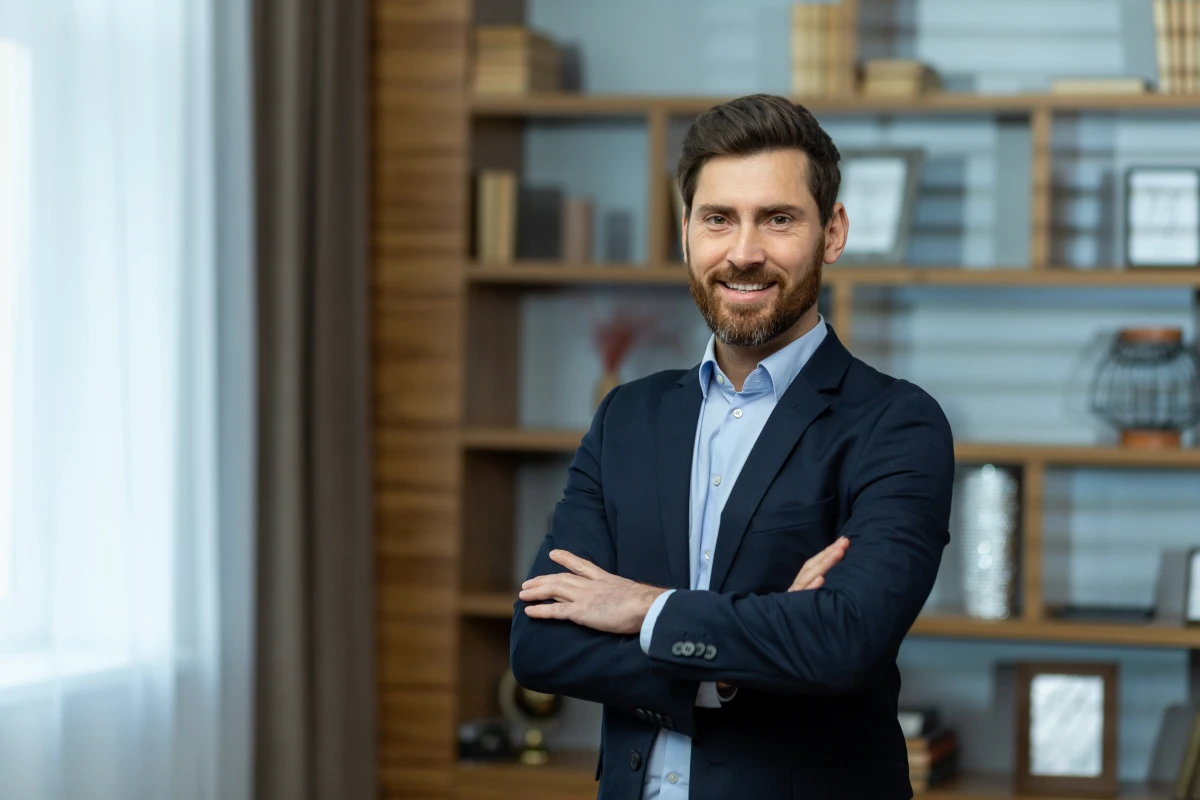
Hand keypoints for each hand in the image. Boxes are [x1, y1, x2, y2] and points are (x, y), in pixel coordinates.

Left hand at [519, 550, 665, 634]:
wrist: (646, 605)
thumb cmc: (646, 603)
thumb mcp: (634, 593)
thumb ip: (626, 595)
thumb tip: (632, 602)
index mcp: (605, 578)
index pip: (582, 565)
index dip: (566, 559)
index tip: (554, 553)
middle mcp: (591, 585)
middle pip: (562, 578)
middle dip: (544, 579)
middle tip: (528, 582)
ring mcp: (584, 597)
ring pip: (554, 590)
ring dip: (537, 591)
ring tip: (523, 593)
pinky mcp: (581, 612)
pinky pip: (555, 610)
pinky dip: (541, 610)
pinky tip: (529, 611)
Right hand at [717, 536, 849, 691]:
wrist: (756, 642)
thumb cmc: (783, 625)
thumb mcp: (796, 607)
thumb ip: (807, 595)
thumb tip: (826, 583)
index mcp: (796, 590)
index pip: (810, 567)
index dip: (826, 555)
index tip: (842, 543)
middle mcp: (792, 592)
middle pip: (810, 569)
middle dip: (829, 554)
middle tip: (845, 542)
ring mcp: (790, 602)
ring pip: (807, 579)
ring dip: (824, 565)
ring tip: (839, 553)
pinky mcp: (788, 614)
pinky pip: (800, 599)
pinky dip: (810, 589)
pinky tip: (821, 581)